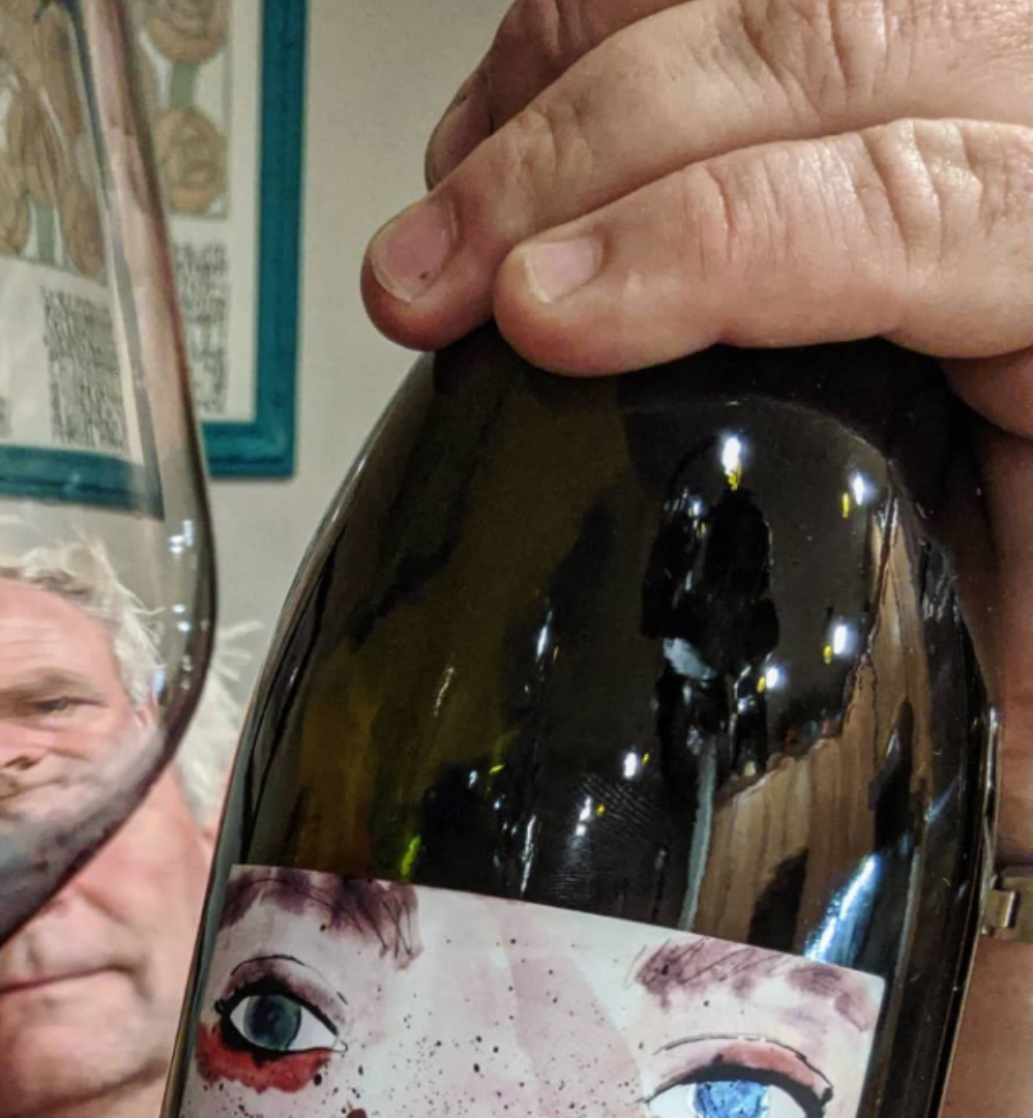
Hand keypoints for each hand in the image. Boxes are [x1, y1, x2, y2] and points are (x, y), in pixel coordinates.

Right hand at [361, 2, 1032, 1117]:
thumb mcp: (1026, 666)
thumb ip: (966, 695)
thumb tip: (857, 762)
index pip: (918, 203)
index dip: (708, 241)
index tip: (531, 323)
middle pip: (819, 50)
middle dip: (581, 154)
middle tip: (429, 277)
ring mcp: (974, 84)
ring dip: (566, 87)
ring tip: (443, 212)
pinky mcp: (891, 76)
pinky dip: (590, 36)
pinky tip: (512, 123)